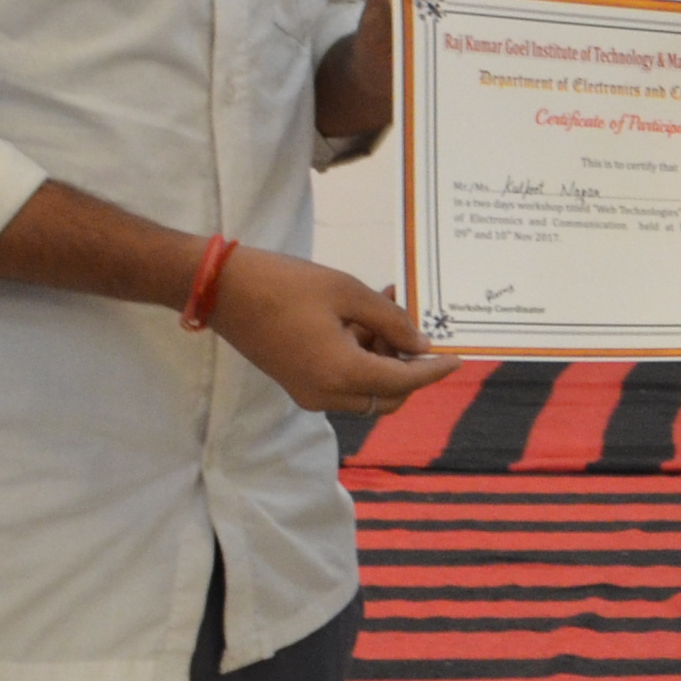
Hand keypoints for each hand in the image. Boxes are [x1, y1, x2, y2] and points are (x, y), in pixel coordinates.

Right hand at [207, 247, 456, 414]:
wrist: (221, 289)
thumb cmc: (285, 283)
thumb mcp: (346, 292)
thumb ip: (390, 320)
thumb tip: (421, 344)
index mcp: (341, 374)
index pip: (404, 382)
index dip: (433, 371)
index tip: (458, 358)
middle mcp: (326, 396)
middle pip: (388, 396)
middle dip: (407, 366)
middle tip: (409, 324)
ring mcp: (309, 394)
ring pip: (366, 390)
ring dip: (382, 359)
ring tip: (382, 309)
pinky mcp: (297, 384)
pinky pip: (343, 383)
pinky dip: (359, 359)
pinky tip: (358, 320)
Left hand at [330, 0, 477, 143]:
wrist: (384, 72)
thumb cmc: (377, 45)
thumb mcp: (375, 33)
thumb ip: (386, 16)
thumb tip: (399, 1)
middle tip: (450, 3)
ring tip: (469, 26)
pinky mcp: (466, 9)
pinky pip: (483, 5)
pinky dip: (484, 17)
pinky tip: (484, 36)